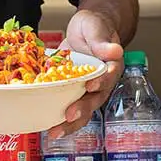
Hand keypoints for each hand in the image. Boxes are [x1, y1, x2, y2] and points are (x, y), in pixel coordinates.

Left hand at [50, 9, 124, 137]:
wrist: (86, 31)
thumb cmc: (93, 28)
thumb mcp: (95, 28)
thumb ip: (102, 41)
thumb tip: (115, 50)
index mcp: (110, 66)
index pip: (109, 76)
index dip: (101, 83)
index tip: (91, 86)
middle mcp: (100, 83)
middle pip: (95, 100)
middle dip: (82, 109)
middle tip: (70, 115)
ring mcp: (85, 90)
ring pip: (82, 110)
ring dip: (70, 124)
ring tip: (55, 132)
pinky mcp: (71, 93)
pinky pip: (66, 107)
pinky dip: (56, 119)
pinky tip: (45, 127)